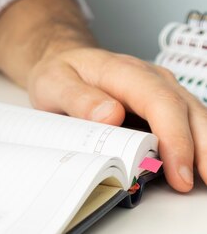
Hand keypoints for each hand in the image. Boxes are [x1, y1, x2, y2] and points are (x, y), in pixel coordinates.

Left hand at [27, 47, 206, 191]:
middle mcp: (151, 78)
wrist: (61, 61)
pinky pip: (188, 124)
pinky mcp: (164, 105)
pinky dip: (196, 146)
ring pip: (195, 117)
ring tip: (204, 181)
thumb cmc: (60, 73)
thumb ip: (78, 98)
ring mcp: (162, 90)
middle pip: (188, 111)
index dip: (174, 137)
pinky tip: (197, 169)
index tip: (176, 169)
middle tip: (197, 184)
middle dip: (200, 150)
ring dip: (204, 150)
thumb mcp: (54, 83)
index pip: (160, 101)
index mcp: (124, 71)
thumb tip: (110, 115)